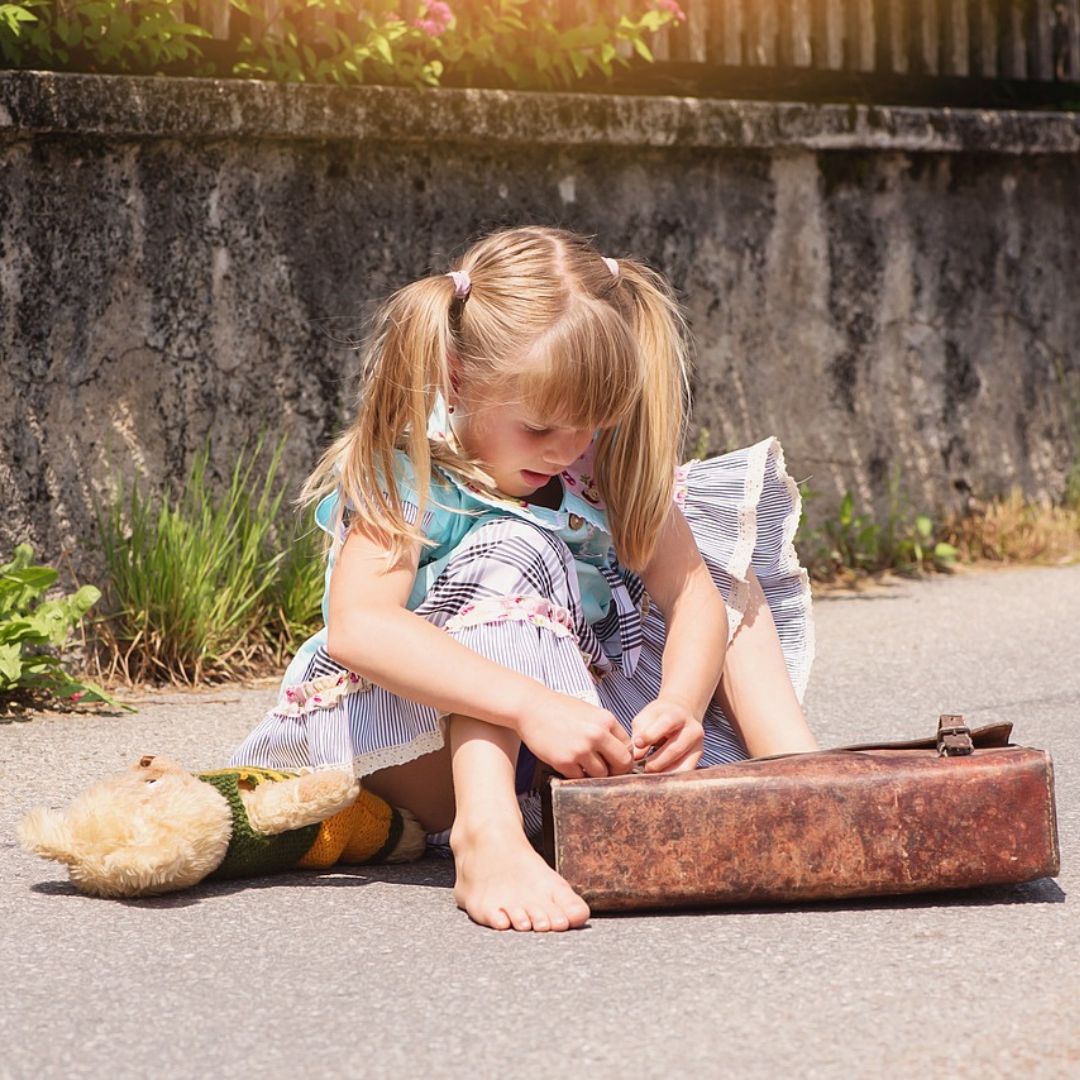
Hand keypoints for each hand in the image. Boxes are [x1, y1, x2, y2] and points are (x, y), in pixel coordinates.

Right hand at [517, 691, 632, 778]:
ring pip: (601, 775)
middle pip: (622, 764)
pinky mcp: (564, 761)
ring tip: (584, 763)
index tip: (615, 759)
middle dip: (616, 769)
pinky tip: (570, 763)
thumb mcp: (590, 711)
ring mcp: (580, 749)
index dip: (623, 756)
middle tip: (607, 769)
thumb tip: (621, 750)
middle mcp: (596, 734)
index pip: (628, 747)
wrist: (531, 707)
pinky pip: (579, 777)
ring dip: (594, 773)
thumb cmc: (559, 708)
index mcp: (606, 720)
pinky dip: (576, 774)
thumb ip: (606, 729)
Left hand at [631, 698, 703, 772]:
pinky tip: (660, 777)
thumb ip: (640, 733)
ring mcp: (698, 745)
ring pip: (683, 765)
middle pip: (675, 749)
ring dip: (663, 773)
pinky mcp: (698, 758)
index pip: (666, 724)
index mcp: (678, 715)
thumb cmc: (658, 717)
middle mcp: (692, 730)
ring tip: (649, 773)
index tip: (637, 744)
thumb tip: (637, 756)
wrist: (680, 714)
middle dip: (655, 761)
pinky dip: (672, 777)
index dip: (650, 735)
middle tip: (642, 767)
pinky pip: (686, 772)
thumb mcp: (646, 718)